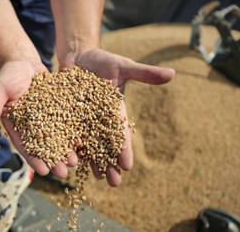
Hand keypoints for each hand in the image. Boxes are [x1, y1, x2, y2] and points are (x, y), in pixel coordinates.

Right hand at [0, 61, 77, 178]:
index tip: (44, 171)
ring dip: (67, 150)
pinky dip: (74, 132)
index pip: (26, 146)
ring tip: (75, 162)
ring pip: (59, 138)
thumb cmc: (9, 76)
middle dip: (54, 160)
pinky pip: (69, 122)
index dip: (34, 159)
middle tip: (63, 173)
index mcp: (19, 126)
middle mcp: (35, 126)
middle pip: (46, 146)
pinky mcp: (61, 110)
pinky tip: (81, 141)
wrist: (26, 63)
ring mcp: (50, 118)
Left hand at [60, 48, 174, 185]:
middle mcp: (99, 117)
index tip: (127, 166)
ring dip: (91, 161)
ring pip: (88, 143)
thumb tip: (173, 73)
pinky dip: (71, 145)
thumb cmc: (103, 60)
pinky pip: (68, 132)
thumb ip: (145, 73)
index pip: (120, 132)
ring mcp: (83, 117)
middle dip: (110, 162)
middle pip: (105, 143)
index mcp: (114, 109)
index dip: (124, 148)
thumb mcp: (124, 66)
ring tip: (95, 178)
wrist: (79, 56)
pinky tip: (72, 161)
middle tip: (114, 183)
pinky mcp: (67, 114)